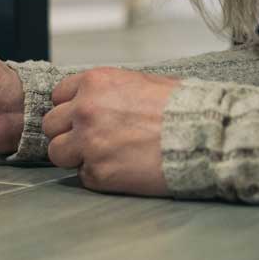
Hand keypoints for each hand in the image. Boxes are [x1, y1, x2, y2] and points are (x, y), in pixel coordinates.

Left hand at [42, 68, 180, 196]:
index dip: (71, 109)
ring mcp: (89, 142)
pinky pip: (83, 176)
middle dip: (69, 133)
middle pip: (52, 125)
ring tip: (104, 157)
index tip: (85, 118)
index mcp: (95, 83)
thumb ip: (110, 90)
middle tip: (92, 140)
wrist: (206, 137)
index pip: (58, 96)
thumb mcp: (142, 82)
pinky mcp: (99, 173)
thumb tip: (100, 99)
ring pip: (57, 152)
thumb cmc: (183, 108)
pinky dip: (99, 177)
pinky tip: (123, 170)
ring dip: (75, 156)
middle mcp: (85, 110)